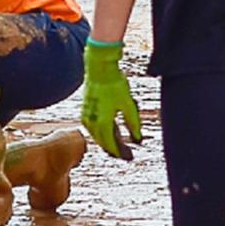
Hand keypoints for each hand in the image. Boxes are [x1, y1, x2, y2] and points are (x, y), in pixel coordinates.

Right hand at [81, 38, 141, 159]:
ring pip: (98, 135)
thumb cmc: (115, 84)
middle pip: (103, 142)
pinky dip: (104, 131)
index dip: (120, 152)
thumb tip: (138, 140)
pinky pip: (95, 127)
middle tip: (128, 153)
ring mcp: (86, 116)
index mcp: (102, 122)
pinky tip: (114, 131)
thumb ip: (133, 123)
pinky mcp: (86, 110)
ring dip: (110, 140)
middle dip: (116, 149)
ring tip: (122, 144)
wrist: (99, 68)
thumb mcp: (128, 104)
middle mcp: (91, 122)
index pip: (110, 145)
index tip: (129, 157)